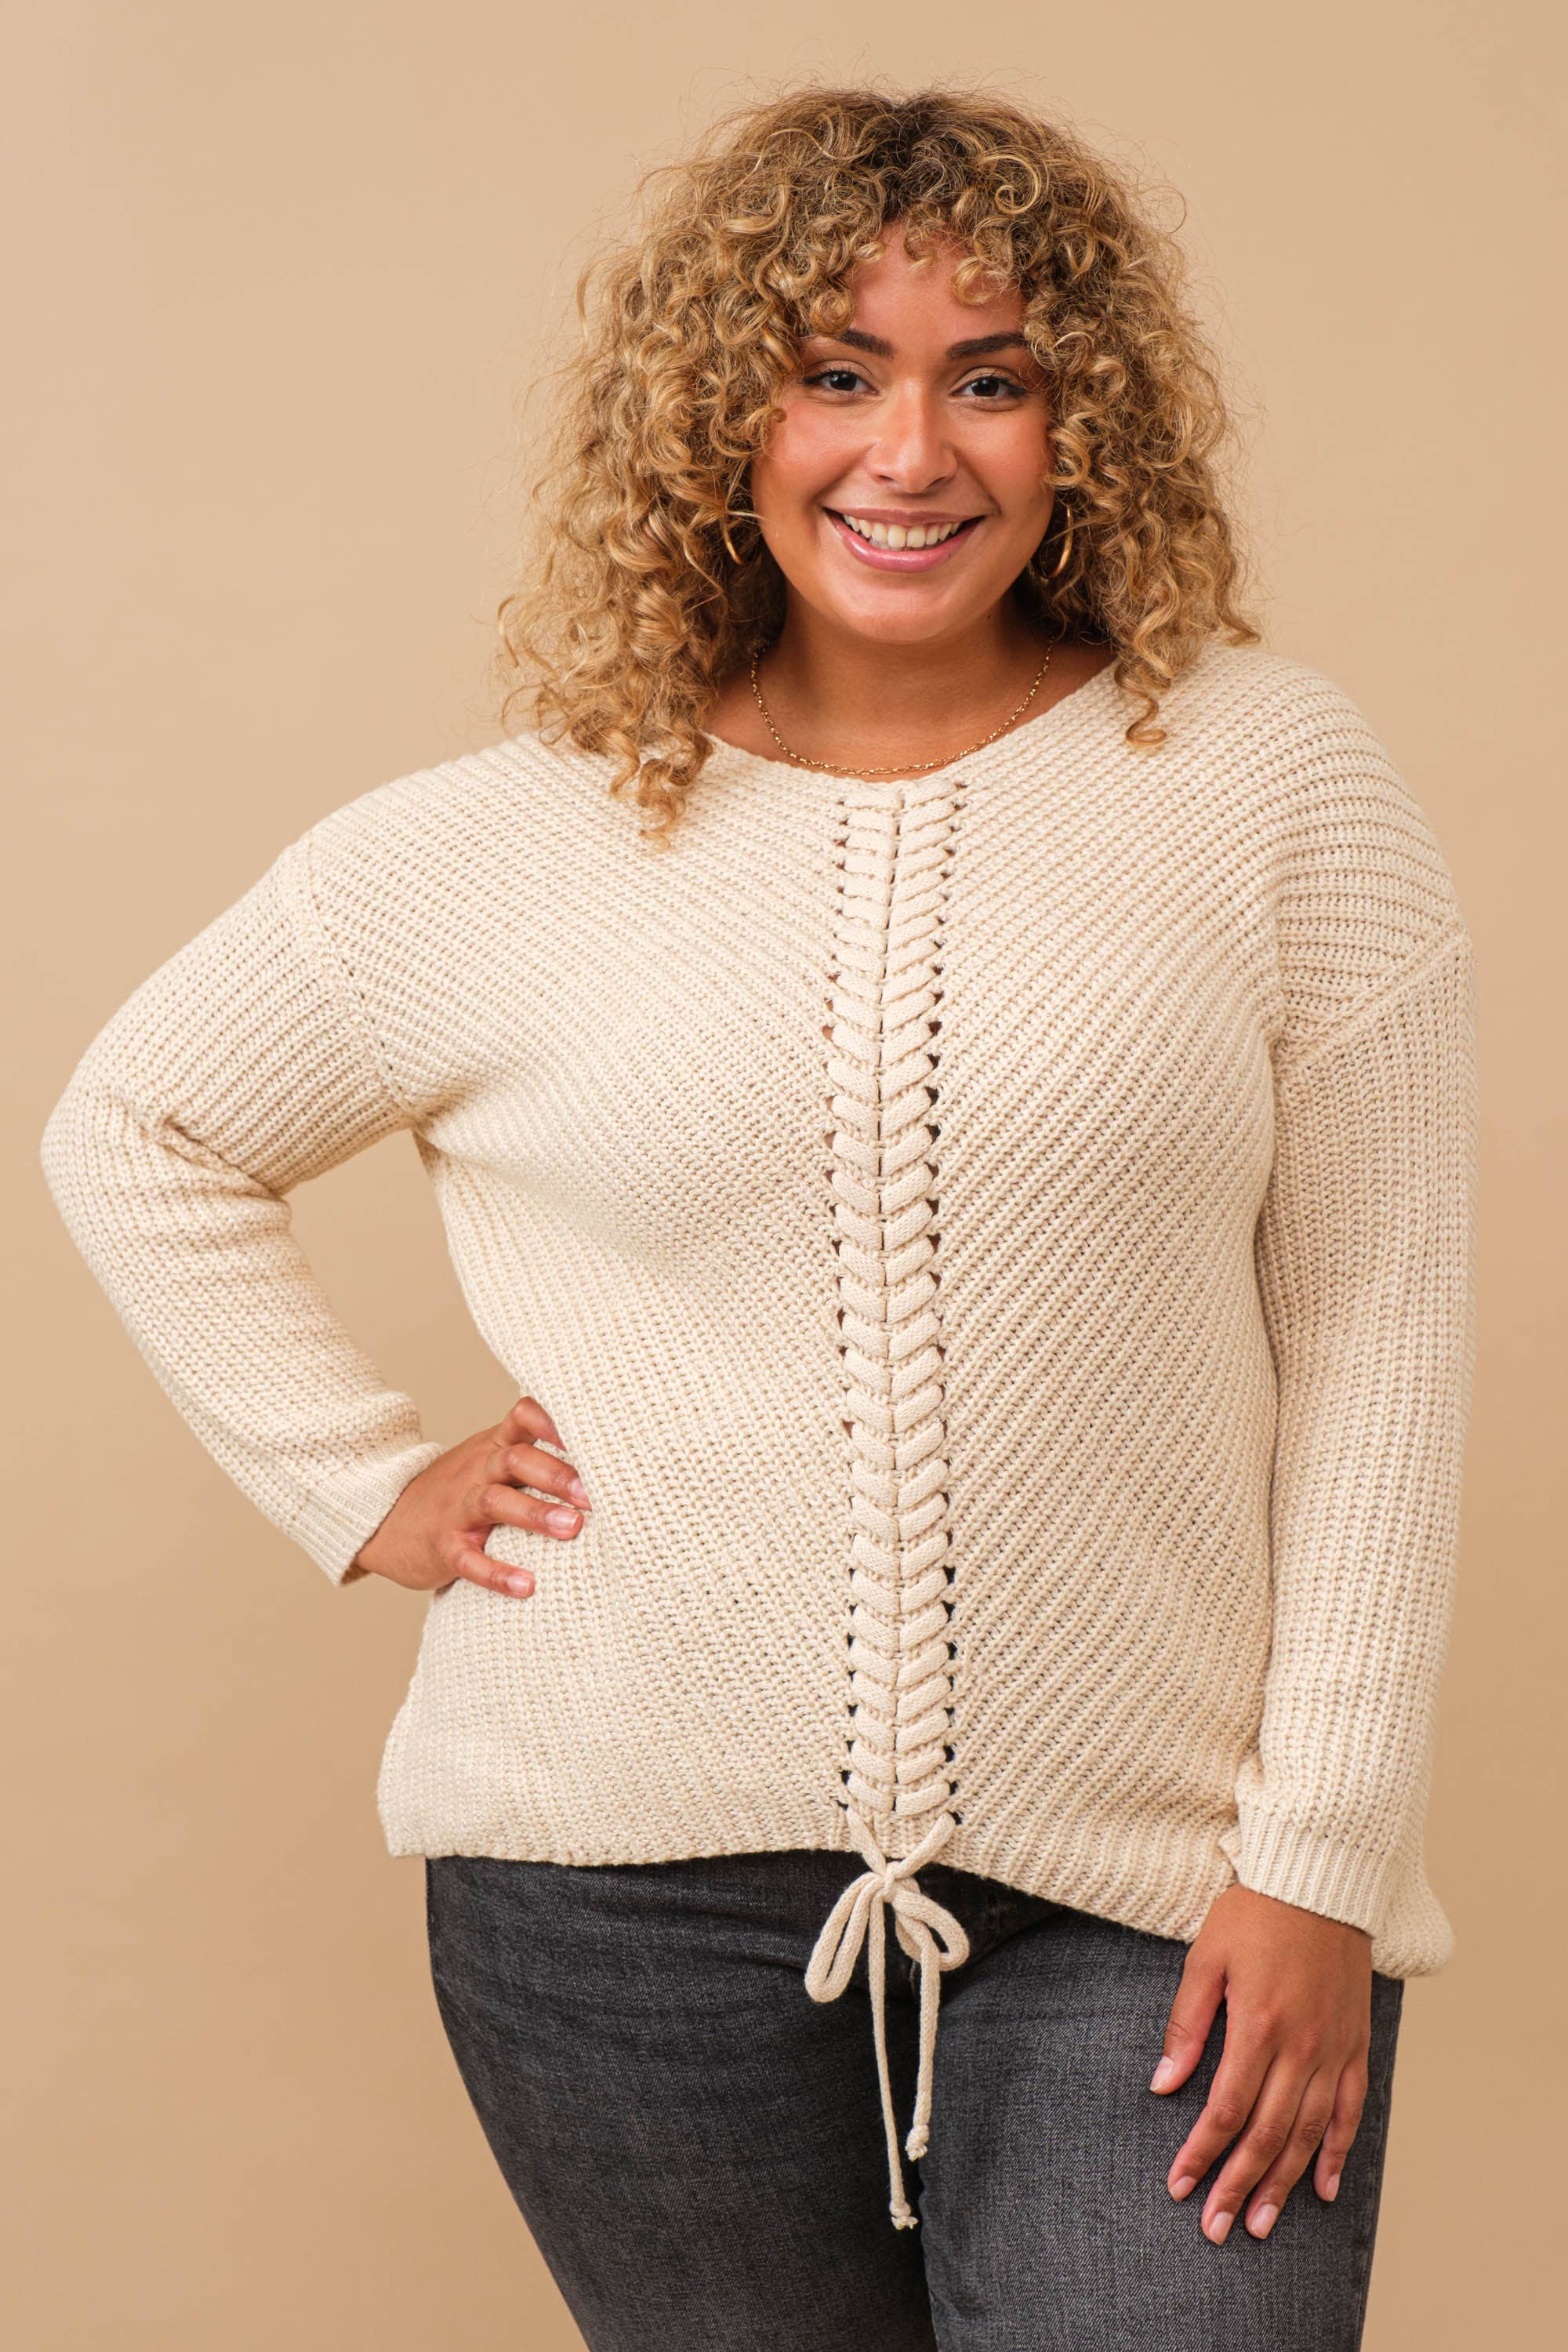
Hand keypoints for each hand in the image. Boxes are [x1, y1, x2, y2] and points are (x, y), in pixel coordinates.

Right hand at [351, 1395, 590, 1599]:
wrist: (385, 1521)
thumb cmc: (456, 1492)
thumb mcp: (488, 1462)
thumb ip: (533, 1457)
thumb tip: (605, 1464)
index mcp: (493, 1448)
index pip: (523, 1417)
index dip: (555, 1420)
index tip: (595, 1435)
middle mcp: (477, 1471)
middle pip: (515, 1459)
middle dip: (557, 1474)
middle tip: (593, 1495)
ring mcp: (457, 1509)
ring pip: (494, 1502)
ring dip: (535, 1514)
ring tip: (572, 1529)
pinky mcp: (442, 1547)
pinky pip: (469, 1559)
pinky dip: (497, 1574)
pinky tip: (526, 1586)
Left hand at [1150, 1883, 1372, 2243]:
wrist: (1320, 1881)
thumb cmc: (1254, 1914)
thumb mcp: (1206, 1958)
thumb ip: (1186, 2024)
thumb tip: (1163, 2084)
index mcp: (1258, 2026)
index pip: (1225, 2109)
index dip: (1201, 2153)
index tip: (1181, 2187)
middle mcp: (1301, 2047)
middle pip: (1268, 2135)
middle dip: (1238, 2186)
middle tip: (1217, 2228)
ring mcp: (1334, 2050)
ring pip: (1309, 2135)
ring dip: (1284, 2184)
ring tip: (1262, 2225)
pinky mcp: (1356, 2044)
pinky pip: (1351, 2111)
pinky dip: (1338, 2153)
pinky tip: (1325, 2188)